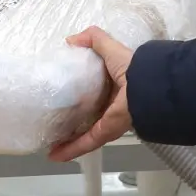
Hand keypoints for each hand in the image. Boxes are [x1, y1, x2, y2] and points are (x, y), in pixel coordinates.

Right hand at [48, 27, 136, 160]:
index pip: (91, 91)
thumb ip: (93, 40)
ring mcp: (107, 121)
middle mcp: (110, 105)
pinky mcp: (105, 133)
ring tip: (48, 142)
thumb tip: (70, 41)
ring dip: (66, 141)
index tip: (56, 92)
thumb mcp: (109, 48)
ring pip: (83, 134)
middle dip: (69, 119)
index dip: (75, 91)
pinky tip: (54, 155)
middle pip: (86, 115)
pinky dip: (70, 150)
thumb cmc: (130, 66)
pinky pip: (85, 143)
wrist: (147, 87)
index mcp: (112, 85)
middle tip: (48, 120)